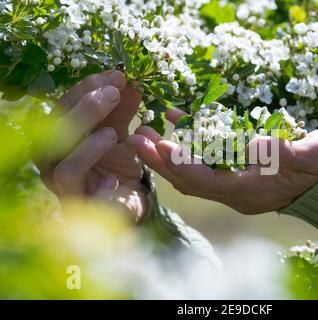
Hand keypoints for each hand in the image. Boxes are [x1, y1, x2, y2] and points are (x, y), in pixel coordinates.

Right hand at [36, 71, 146, 221]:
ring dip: (88, 147)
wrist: (125, 202)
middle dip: (86, 109)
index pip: (65, 106)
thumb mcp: (121, 134)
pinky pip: (84, 199)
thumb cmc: (116, 165)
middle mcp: (54, 161)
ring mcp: (64, 186)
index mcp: (60, 136)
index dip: (88, 88)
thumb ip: (121, 111)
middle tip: (114, 94)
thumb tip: (129, 83)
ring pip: (65, 166)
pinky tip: (115, 179)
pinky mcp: (81, 208)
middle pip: (56, 133)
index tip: (117, 75)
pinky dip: (99, 186)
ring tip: (114, 134)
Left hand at [126, 108, 317, 213]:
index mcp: (252, 191)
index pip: (209, 182)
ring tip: (144, 132)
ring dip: (167, 154)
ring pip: (192, 172)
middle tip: (135, 138)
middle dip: (161, 161)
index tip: (160, 146)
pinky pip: (205, 160)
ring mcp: (235, 183)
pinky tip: (176, 120)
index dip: (183, 165)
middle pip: (190, 180)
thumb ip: (285, 151)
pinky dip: (189, 143)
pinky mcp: (237, 172)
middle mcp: (237, 192)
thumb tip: (254, 145)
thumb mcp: (312, 154)